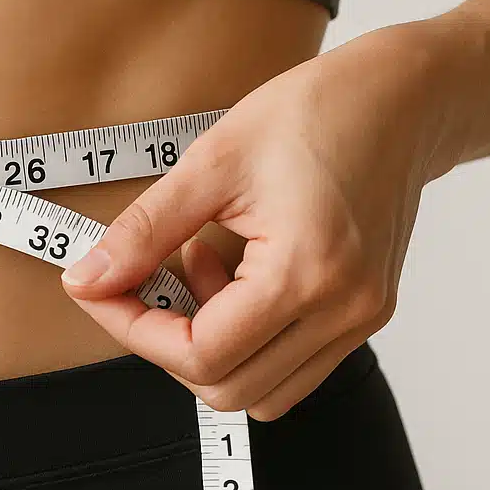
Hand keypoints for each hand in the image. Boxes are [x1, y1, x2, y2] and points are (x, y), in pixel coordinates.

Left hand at [60, 20, 466, 418]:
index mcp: (307, 272)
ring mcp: (359, 320)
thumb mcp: (211, 161)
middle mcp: (343, 311)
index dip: (133, 330)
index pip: (200, 354)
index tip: (99, 289)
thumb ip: (144, 231)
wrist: (403, 98)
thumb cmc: (316, 112)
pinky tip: (233, 275)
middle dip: (165, 343)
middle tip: (141, 278)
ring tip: (197, 266)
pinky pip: (291, 367)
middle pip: (228, 390)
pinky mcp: (363, 315)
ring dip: (209, 347)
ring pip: (260, 391)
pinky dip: (246, 340)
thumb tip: (86, 279)